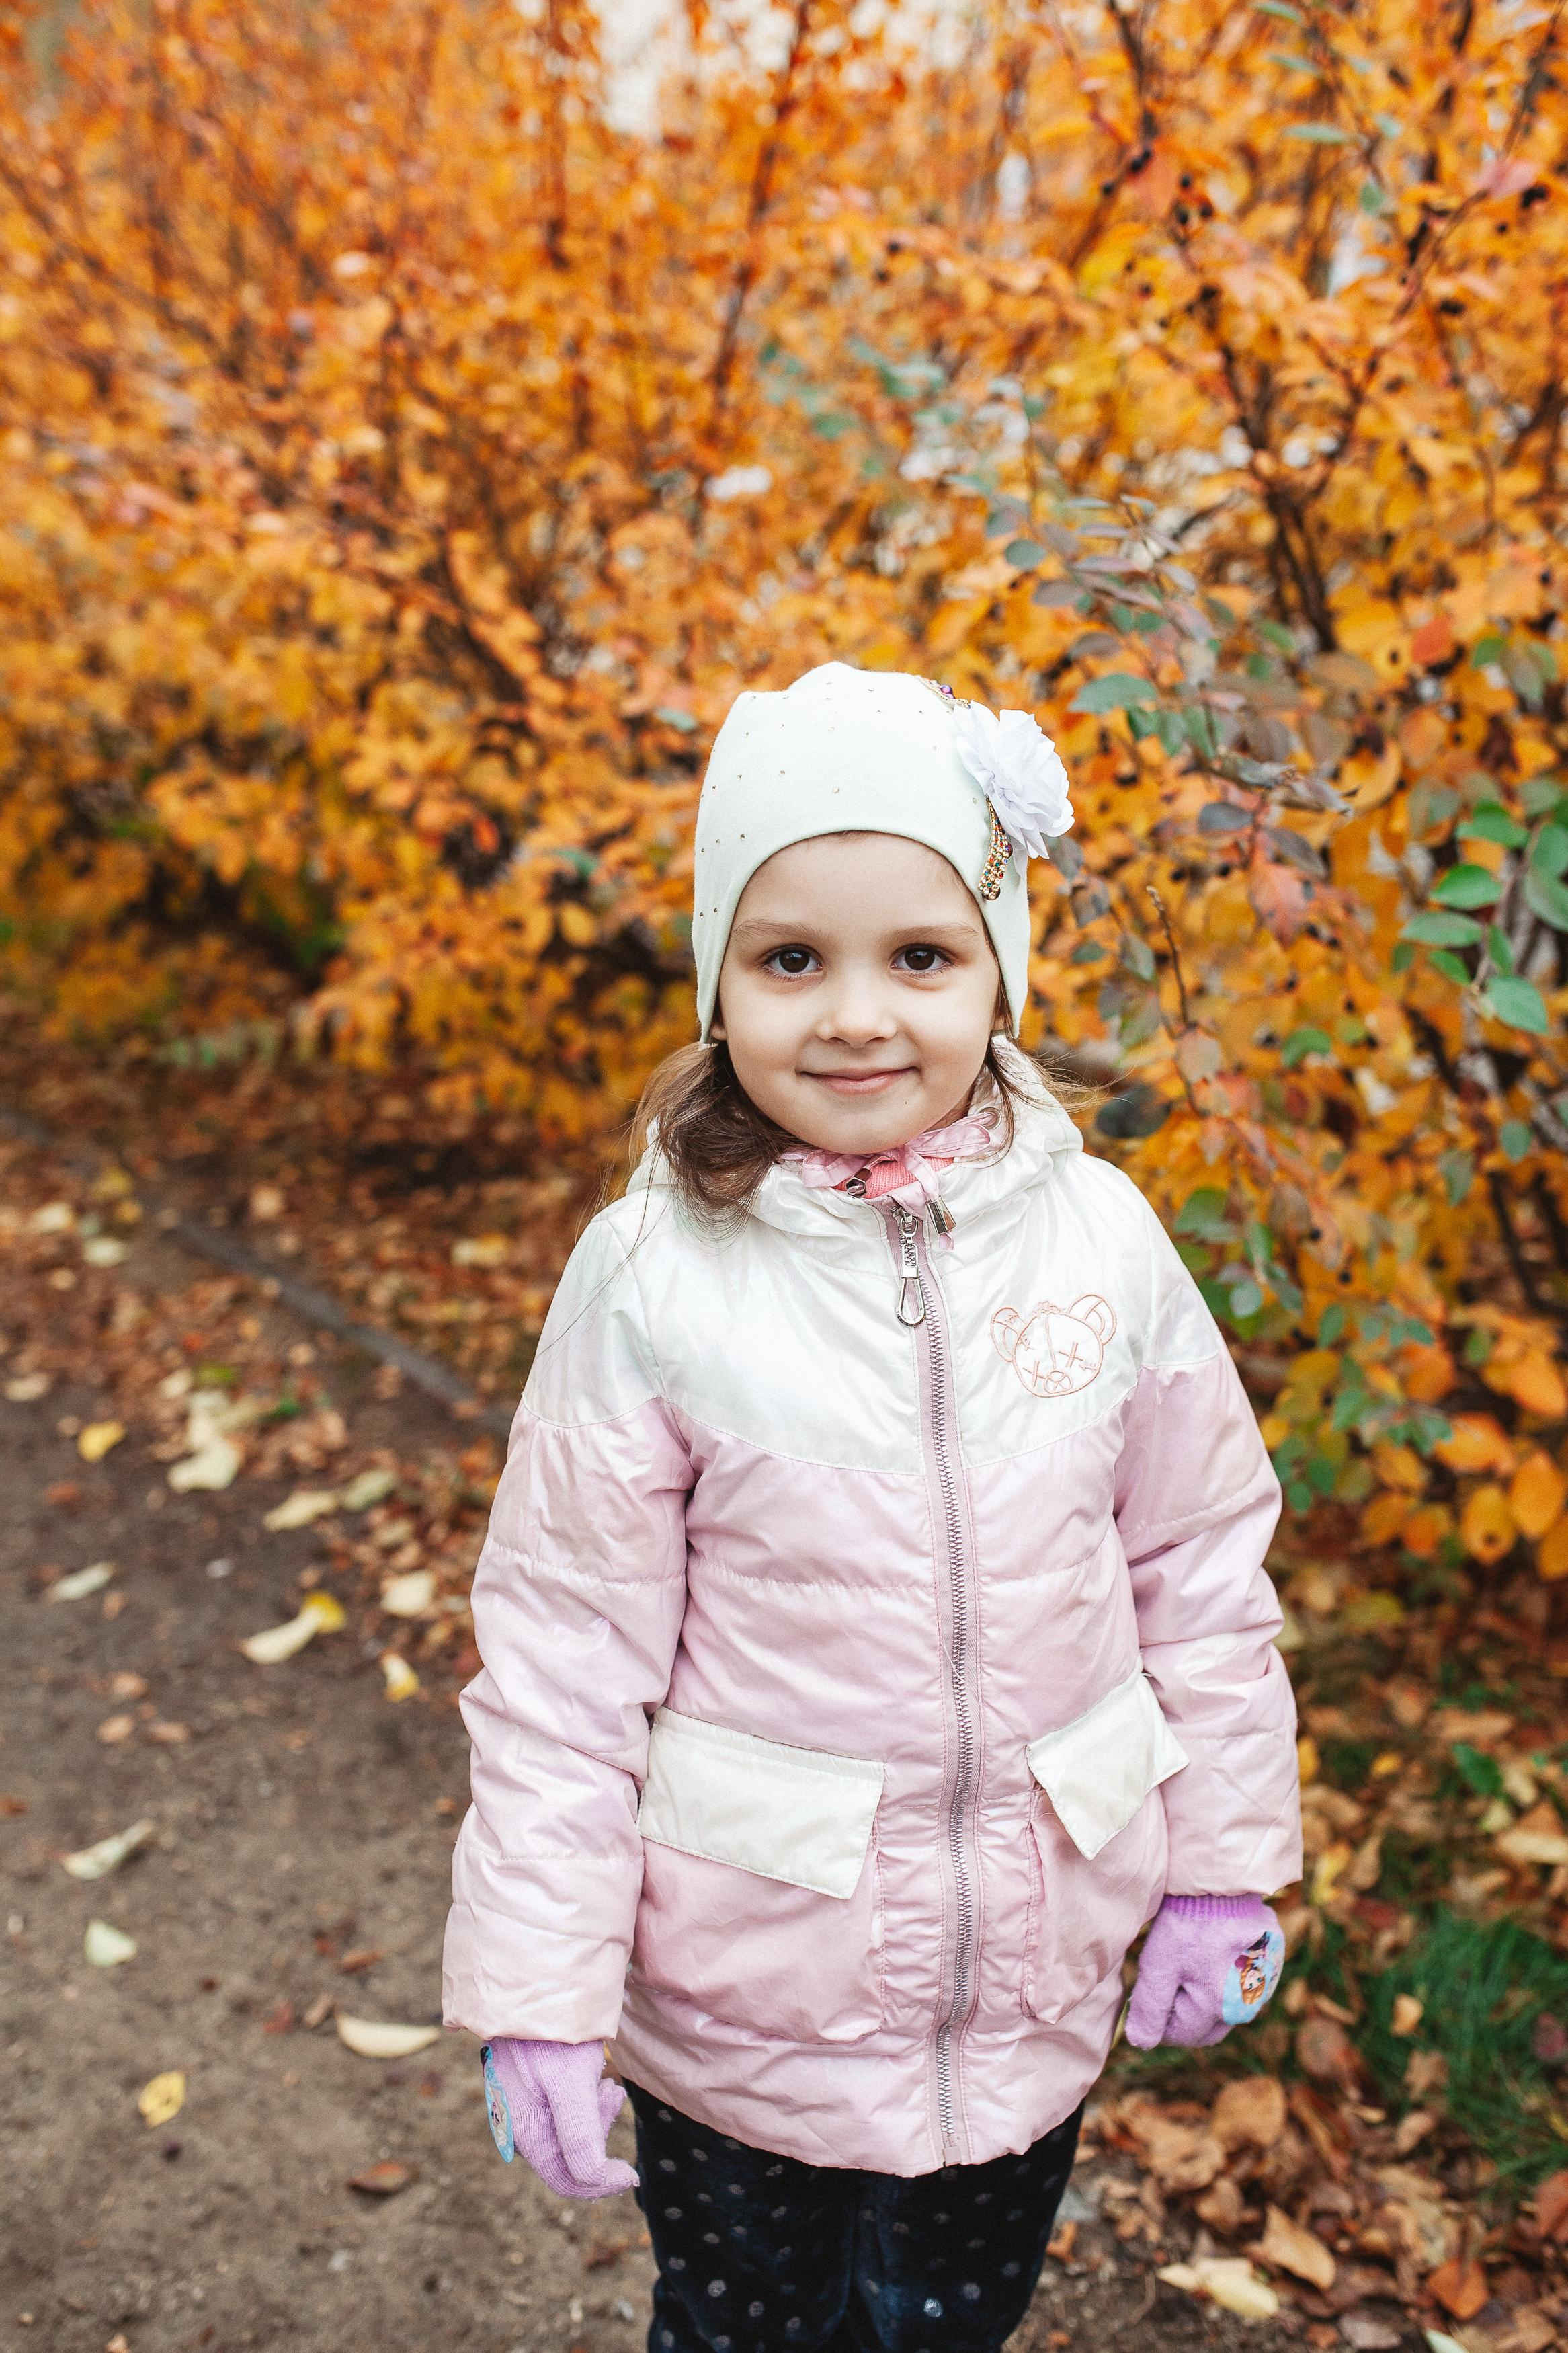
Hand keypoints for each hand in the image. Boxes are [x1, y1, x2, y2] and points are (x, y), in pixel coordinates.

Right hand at [481, 2038, 638, 2199]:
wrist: (527, 1979)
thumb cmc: (552, 2031)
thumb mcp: (572, 2085)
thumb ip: (582, 2138)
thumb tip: (599, 2179)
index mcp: (524, 2130)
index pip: (567, 2179)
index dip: (602, 2183)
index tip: (632, 2173)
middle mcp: (515, 2123)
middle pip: (566, 2156)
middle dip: (597, 2136)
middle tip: (611, 2095)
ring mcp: (516, 2103)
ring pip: (562, 2132)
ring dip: (589, 2116)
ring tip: (605, 2083)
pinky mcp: (522, 2085)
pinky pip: (554, 2109)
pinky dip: (577, 2101)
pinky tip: (588, 2075)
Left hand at [1125, 1895, 1283, 2050]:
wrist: (1223, 1884)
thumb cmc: (1188, 1924)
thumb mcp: (1159, 1966)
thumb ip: (1149, 2009)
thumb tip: (1141, 2042)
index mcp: (1217, 2010)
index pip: (1182, 2036)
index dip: (1158, 2022)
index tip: (1145, 1998)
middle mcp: (1246, 2006)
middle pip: (1207, 2028)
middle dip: (1182, 2015)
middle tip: (1165, 1984)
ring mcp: (1263, 1986)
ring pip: (1226, 2009)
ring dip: (1205, 1998)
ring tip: (1187, 1964)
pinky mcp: (1271, 1965)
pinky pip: (1244, 1985)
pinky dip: (1226, 1978)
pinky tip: (1211, 1953)